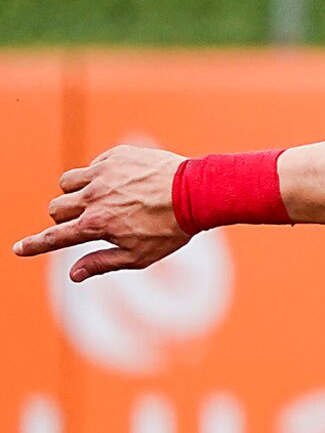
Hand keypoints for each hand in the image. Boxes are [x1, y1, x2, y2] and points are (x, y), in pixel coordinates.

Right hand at [12, 145, 190, 278]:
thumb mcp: (140, 255)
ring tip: (101, 199)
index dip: (35, 245)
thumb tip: (73, 275)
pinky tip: (124, 183)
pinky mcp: (115, 156)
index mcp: (97, 225)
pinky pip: (92, 166)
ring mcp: (103, 174)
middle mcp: (94, 197)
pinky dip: (99, 176)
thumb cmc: (171, 230)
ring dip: (75, 192)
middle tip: (89, 220)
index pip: (56, 237)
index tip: (18, 249)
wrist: (198, 193)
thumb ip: (103, 263)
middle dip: (64, 217)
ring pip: (67, 182)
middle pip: (55, 207)